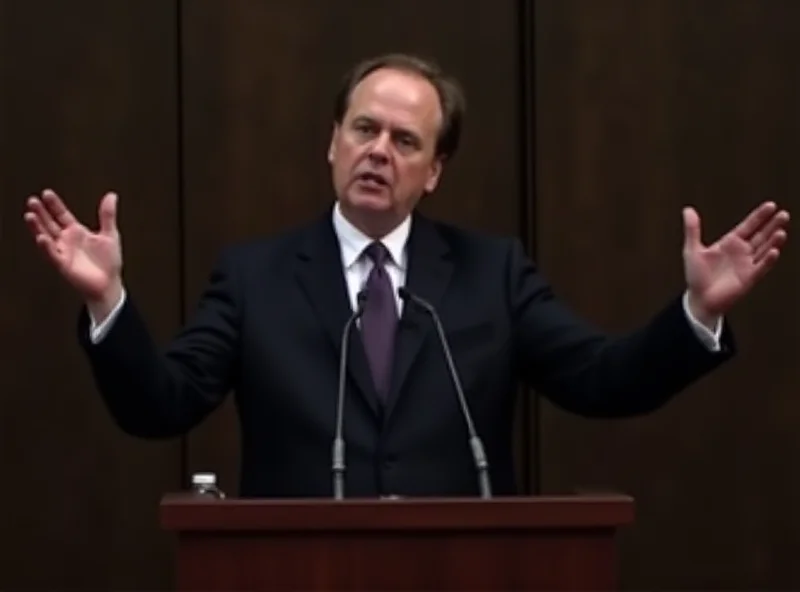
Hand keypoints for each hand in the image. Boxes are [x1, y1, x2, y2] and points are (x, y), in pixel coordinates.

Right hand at [24, 189, 123, 310]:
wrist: (109, 283)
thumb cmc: (108, 262)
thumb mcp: (110, 234)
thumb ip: (107, 215)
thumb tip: (111, 195)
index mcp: (76, 232)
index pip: (62, 215)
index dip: (54, 205)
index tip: (47, 193)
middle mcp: (66, 240)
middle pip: (50, 224)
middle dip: (41, 213)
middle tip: (32, 201)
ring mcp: (63, 252)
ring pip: (46, 237)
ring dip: (38, 227)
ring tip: (30, 216)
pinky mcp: (63, 265)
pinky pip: (53, 255)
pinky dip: (47, 247)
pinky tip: (41, 238)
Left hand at [683, 201, 789, 326]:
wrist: (699, 300)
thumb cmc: (696, 276)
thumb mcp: (692, 250)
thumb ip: (692, 230)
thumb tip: (688, 210)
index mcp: (729, 243)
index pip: (748, 226)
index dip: (759, 216)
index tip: (770, 205)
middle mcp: (741, 252)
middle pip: (761, 235)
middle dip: (772, 225)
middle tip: (783, 214)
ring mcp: (747, 265)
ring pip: (764, 249)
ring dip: (773, 241)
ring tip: (781, 231)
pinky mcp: (749, 278)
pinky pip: (761, 267)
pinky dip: (767, 260)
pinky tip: (773, 251)